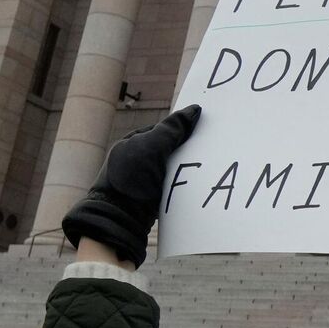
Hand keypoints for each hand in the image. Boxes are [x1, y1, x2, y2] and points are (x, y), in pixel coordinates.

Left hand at [61, 105, 201, 267]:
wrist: (120, 217)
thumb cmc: (131, 177)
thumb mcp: (153, 146)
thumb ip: (172, 129)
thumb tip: (193, 110)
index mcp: (132, 142)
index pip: (163, 130)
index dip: (182, 129)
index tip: (203, 129)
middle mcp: (136, 160)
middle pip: (169, 149)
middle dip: (186, 150)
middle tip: (208, 149)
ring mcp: (142, 180)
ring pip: (172, 169)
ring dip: (186, 170)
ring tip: (206, 168)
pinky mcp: (150, 198)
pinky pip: (172, 186)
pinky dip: (182, 186)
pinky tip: (195, 186)